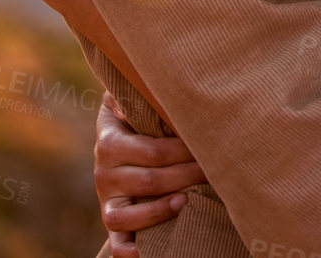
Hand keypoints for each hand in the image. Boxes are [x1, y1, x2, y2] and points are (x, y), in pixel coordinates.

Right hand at [96, 91, 203, 257]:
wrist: (115, 145)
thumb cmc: (136, 119)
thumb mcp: (132, 101)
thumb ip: (139, 91)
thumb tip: (157, 78)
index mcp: (110, 141)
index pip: (152, 151)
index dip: (184, 151)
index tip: (211, 144)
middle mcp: (104, 172)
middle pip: (149, 181)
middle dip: (187, 176)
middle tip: (216, 170)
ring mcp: (107, 200)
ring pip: (127, 216)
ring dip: (160, 211)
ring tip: (188, 201)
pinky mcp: (112, 222)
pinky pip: (118, 244)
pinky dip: (133, 252)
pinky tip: (155, 249)